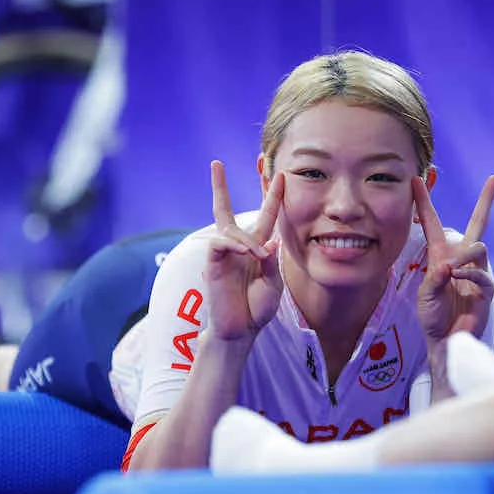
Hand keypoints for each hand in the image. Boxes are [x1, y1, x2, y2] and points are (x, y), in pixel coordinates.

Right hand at [204, 161, 284, 341]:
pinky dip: (234, 244)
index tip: (281, 175)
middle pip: (224, 210)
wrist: (241, 330)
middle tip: (216, 164)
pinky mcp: (212, 264)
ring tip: (260, 258)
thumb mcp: (273, 284)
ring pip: (230, 229)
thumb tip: (267, 243)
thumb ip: (271, 263)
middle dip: (219, 187)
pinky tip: (246, 253)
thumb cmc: (257, 308)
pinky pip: (220, 243)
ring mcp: (222, 255)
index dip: (273, 196)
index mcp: (255, 248)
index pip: (265, 216)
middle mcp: (236, 247)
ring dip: (248, 240)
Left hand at [414, 175, 493, 344]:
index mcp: (441, 256)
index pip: (432, 223)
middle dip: (486, 200)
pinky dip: (468, 275)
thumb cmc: (432, 317)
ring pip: (479, 247)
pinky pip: (482, 275)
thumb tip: (450, 266)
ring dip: (464, 256)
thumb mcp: (424, 296)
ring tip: (451, 270)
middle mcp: (461, 260)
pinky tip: (457, 279)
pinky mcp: (486, 290)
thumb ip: (434, 279)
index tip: (416, 180)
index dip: (424, 202)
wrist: (444, 342)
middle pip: (478, 223)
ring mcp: (476, 273)